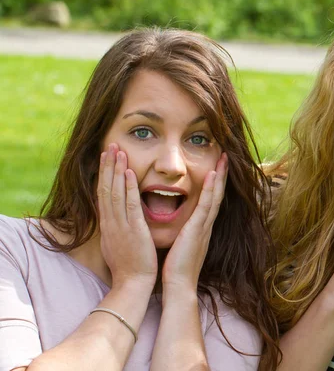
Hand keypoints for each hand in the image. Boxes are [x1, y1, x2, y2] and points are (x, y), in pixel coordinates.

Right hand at [97, 143, 157, 288]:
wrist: (132, 285)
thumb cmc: (130, 268)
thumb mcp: (119, 244)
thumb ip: (119, 229)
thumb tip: (118, 219)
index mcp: (108, 226)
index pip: (103, 195)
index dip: (104, 175)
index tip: (106, 158)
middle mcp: (110, 223)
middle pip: (105, 189)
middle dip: (107, 166)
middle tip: (110, 145)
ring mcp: (120, 226)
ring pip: (114, 192)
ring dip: (116, 170)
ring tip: (117, 150)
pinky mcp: (133, 230)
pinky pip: (128, 205)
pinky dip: (128, 188)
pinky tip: (129, 173)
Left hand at [161, 152, 227, 293]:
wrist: (179, 286)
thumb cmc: (176, 268)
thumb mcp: (182, 245)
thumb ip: (184, 233)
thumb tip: (181, 226)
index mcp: (201, 227)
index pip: (210, 200)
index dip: (215, 183)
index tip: (217, 166)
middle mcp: (206, 224)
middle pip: (217, 194)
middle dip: (222, 174)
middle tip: (226, 155)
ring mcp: (204, 226)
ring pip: (215, 196)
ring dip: (220, 176)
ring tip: (224, 158)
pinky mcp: (198, 229)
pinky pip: (206, 205)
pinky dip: (210, 190)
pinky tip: (213, 175)